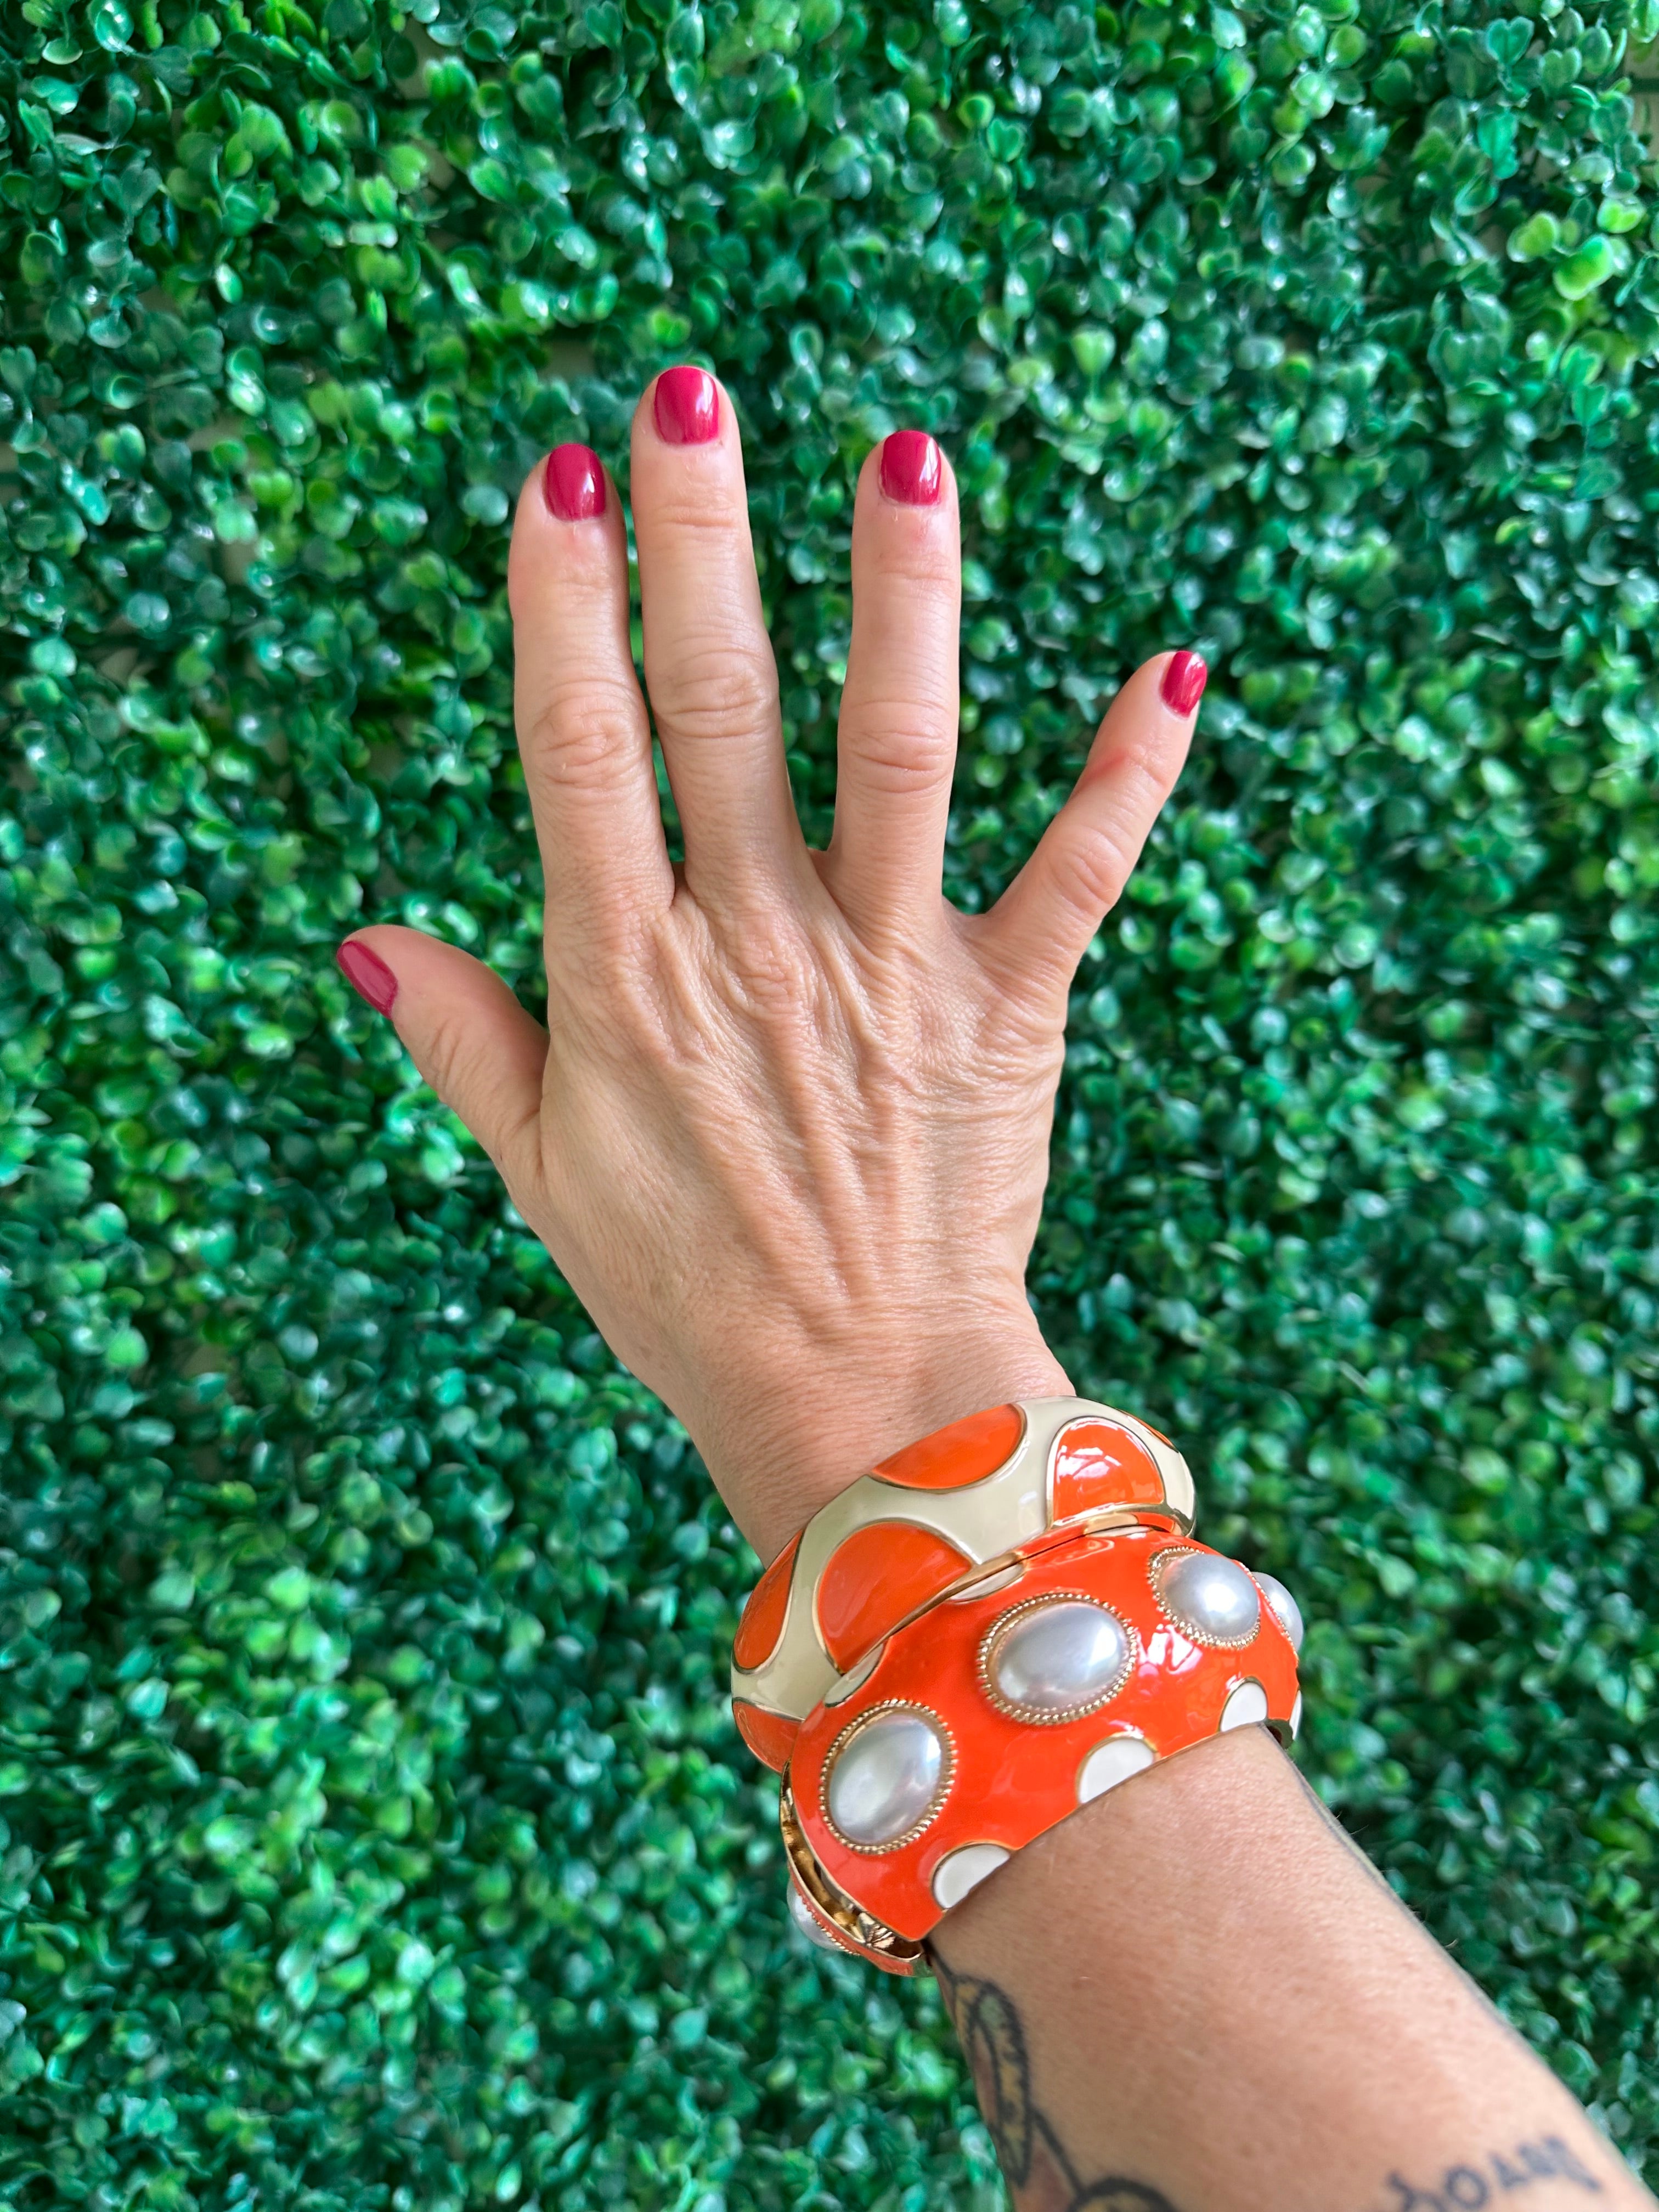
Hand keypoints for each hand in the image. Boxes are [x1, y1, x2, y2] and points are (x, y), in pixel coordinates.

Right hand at [333, 368, 1203, 1561]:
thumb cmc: (691, 1293)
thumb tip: (365, 935)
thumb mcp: (546, 1178)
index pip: (583, 755)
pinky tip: (1172, 665)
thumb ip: (464, 1043)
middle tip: (692, 401)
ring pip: (899, 751)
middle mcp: (759, 949)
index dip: (566, 610)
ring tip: (907, 461)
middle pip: (725, 711)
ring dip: (905, 601)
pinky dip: (1129, 773)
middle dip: (705, 546)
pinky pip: (1078, 870)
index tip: (560, 482)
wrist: (862, 1407)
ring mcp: (893, 972)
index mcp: (630, 979)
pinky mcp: (1008, 1011)